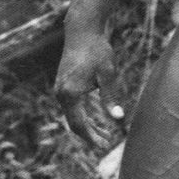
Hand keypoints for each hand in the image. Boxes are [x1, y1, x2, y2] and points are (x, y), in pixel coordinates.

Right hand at [55, 31, 123, 147]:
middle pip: (73, 123)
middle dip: (89, 135)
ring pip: (72, 115)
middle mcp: (61, 93)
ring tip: (105, 134)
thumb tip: (118, 118)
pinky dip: (82, 115)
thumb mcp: (107, 74)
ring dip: (87, 126)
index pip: (79, 124)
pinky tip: (95, 119)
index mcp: (70, 93)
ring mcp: (60, 89)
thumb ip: (110, 97)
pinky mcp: (62, 85)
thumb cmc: (97, 51)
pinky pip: (71, 107)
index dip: (91, 137)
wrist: (82, 32)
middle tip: (106, 143)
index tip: (103, 146)